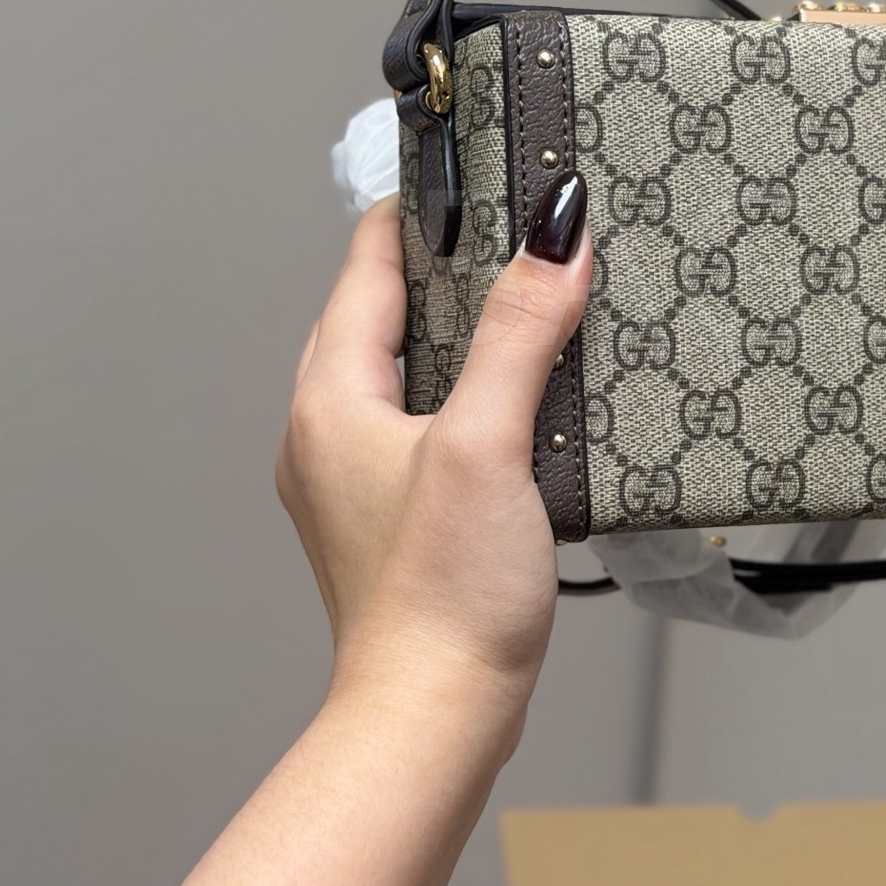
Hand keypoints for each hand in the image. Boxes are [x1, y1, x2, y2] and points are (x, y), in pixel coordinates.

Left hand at [274, 174, 590, 717]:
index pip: (367, 261)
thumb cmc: (441, 594)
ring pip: (411, 368)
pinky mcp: (398, 515)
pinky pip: (432, 421)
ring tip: (541, 303)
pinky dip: (476, 393)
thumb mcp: (487, 442)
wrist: (436, 716)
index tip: (481, 169)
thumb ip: (521, 332)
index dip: (423, 207)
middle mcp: (329, 430)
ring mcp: (359, 477)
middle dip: (455, 265)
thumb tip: (556, 232)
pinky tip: (531, 402)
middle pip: (386, 310)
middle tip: (529, 228)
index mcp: (330, 396)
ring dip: (470, 332)